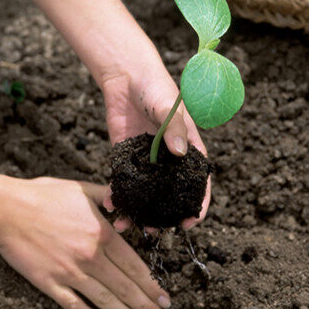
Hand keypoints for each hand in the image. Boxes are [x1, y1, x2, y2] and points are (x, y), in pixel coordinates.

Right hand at [0, 177, 170, 308]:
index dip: (152, 284)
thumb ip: (109, 196)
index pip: (135, 265)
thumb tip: (125, 199)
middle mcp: (91, 257)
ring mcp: (71, 273)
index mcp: (102, 234)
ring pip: (106, 301)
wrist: (6, 209)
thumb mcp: (83, 189)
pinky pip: (76, 306)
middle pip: (125, 287)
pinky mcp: (50, 283)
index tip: (164, 296)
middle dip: (146, 304)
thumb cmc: (43, 196)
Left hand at [100, 69, 210, 231]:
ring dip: (137, 212)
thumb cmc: (156, 87)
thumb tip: (179, 152)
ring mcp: (147, 160)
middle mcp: (169, 160)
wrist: (126, 76)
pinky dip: (117, 195)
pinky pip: (123, 182)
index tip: (189, 223)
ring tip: (127, 226)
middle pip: (170, 195)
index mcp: (188, 149)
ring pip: (145, 194)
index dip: (197, 205)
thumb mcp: (169, 106)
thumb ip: (174, 128)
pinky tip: (111, 205)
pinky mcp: (125, 157)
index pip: (198, 182)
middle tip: (154, 231)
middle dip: (163, 217)